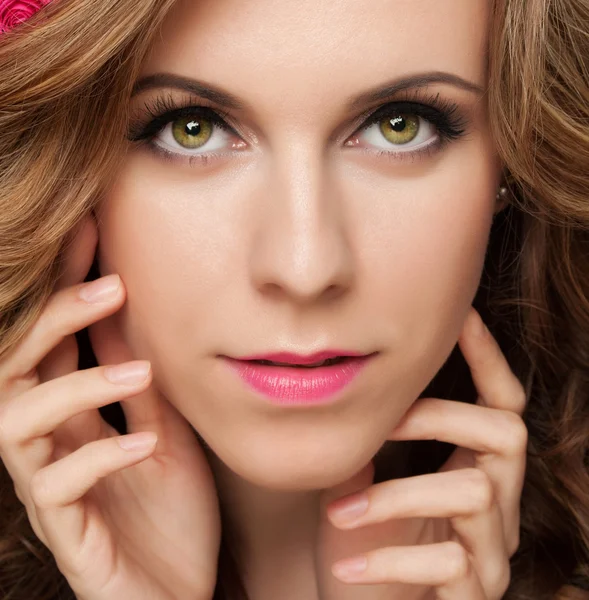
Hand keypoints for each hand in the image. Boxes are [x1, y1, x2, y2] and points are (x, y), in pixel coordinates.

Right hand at [0, 216, 220, 599]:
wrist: (183, 589)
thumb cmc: (170, 511)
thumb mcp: (164, 429)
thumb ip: (139, 383)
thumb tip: (131, 317)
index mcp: (73, 418)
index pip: (54, 340)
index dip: (64, 285)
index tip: (90, 233)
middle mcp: (49, 447)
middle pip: (14, 368)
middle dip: (53, 320)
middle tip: (111, 286)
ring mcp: (53, 491)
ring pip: (17, 423)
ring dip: (76, 386)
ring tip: (138, 371)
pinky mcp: (68, 535)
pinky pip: (59, 488)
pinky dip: (100, 456)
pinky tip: (143, 442)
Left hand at [320, 307, 526, 599]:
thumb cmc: (365, 542)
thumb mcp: (362, 482)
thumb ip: (364, 439)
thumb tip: (341, 385)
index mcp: (475, 470)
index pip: (500, 405)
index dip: (488, 358)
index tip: (464, 315)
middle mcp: (498, 507)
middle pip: (505, 434)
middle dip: (437, 415)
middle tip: (379, 422)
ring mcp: (492, 553)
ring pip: (472, 494)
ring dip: (396, 496)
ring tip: (338, 510)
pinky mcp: (474, 596)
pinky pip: (450, 568)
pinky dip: (391, 558)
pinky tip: (346, 567)